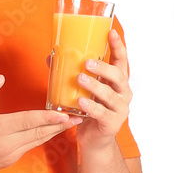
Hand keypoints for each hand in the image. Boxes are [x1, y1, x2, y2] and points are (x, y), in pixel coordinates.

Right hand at [0, 75, 82, 172]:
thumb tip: (0, 79)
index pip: (29, 121)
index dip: (49, 117)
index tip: (65, 112)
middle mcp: (6, 145)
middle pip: (39, 133)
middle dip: (59, 124)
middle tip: (78, 116)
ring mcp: (8, 156)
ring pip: (37, 141)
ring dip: (53, 132)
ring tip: (69, 123)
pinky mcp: (7, 162)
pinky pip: (28, 147)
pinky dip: (41, 138)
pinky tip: (49, 131)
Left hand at [45, 28, 131, 149]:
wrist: (93, 140)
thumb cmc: (89, 110)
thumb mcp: (82, 89)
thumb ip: (71, 73)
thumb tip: (51, 56)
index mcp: (117, 81)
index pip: (121, 61)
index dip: (118, 46)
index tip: (111, 32)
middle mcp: (123, 93)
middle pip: (118, 76)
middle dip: (103, 68)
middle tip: (86, 62)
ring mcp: (120, 109)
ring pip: (110, 95)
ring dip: (95, 86)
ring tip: (80, 79)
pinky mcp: (112, 124)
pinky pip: (102, 114)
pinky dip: (91, 107)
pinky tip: (80, 102)